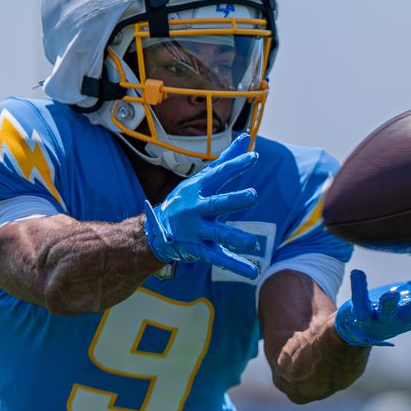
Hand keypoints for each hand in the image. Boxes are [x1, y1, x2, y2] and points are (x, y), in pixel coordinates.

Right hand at [142, 133, 260, 278]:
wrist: (155, 230)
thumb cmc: (186, 200)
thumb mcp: (203, 179)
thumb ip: (226, 161)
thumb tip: (245, 138)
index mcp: (198, 188)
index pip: (219, 174)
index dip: (236, 165)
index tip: (254, 156)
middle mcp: (196, 208)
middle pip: (217, 203)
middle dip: (234, 200)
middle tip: (253, 195)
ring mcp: (196, 230)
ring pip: (217, 235)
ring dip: (235, 239)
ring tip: (252, 244)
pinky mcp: (198, 250)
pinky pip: (219, 258)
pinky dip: (236, 266)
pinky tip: (253, 272)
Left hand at [334, 266, 410, 347]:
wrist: (358, 329)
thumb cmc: (394, 307)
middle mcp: (402, 318)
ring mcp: (381, 319)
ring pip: (387, 312)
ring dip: (390, 303)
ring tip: (392, 293)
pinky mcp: (361, 315)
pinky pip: (359, 302)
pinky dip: (358, 288)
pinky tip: (358, 273)